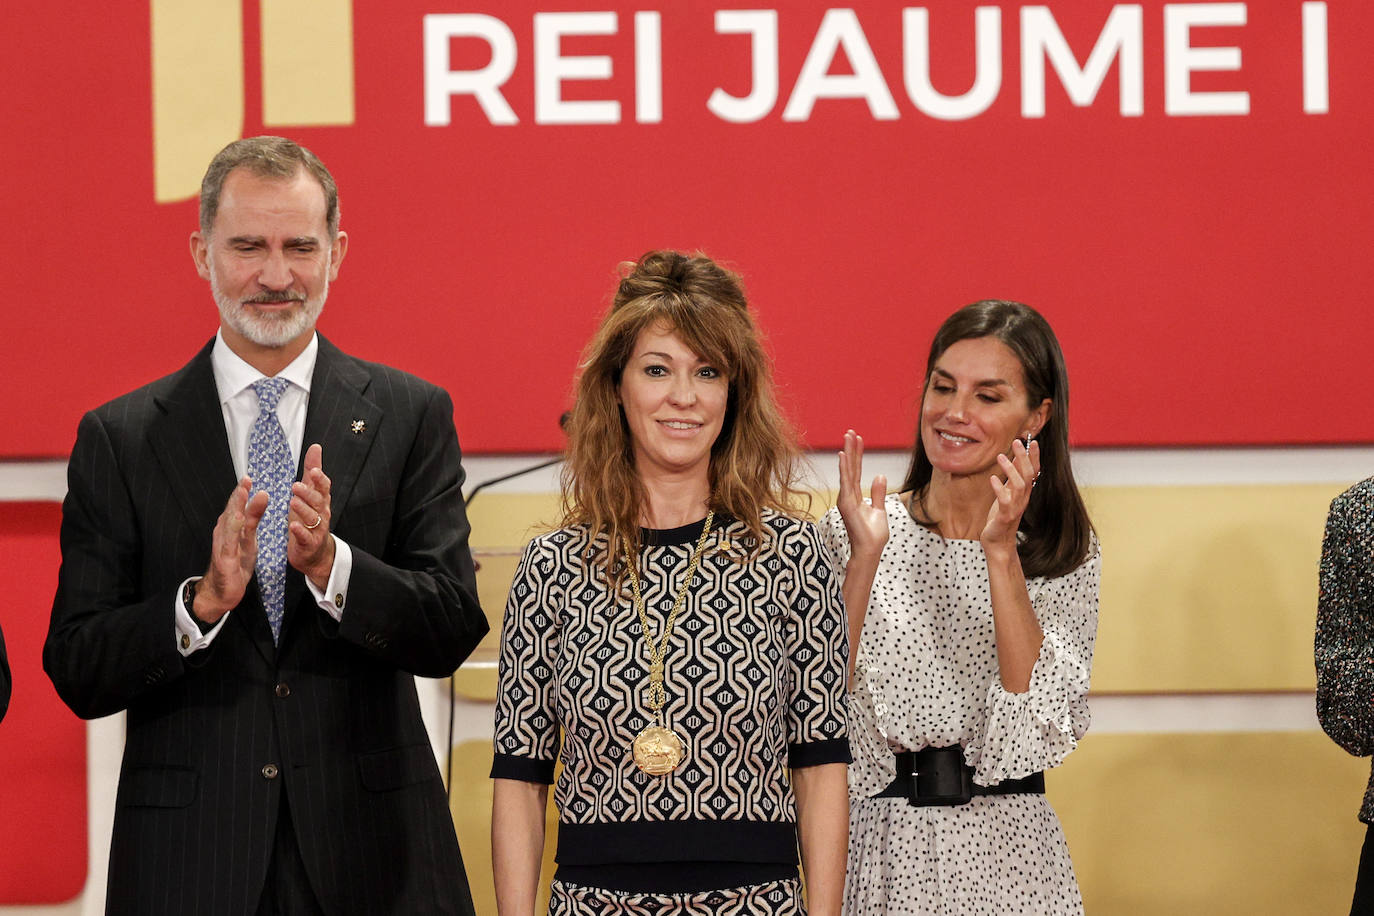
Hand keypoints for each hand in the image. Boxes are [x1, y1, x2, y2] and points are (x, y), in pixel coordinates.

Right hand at [197, 478, 269, 623]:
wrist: (221, 592)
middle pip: (231, 510)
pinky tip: (238, 519)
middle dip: (238, 494)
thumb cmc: (235, 565)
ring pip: (230, 523)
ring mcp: (223, 545)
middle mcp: (223, 533)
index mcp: (230, 528)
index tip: (248, 477)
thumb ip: (253, 520)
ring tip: (243, 493)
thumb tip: (259, 499)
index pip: (236, 506)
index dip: (241, 491)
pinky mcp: (225, 559)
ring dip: (236, 507)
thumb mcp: (249, 540)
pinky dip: (234, 530)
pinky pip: (230, 542)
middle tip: (246, 479)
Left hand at [288, 443, 334, 588]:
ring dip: (303, 509)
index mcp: (321, 499)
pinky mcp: (309, 542)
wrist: (314, 551)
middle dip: (308, 493)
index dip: (319, 479)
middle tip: (296, 486)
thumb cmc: (310, 519)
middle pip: (318, 501)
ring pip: (312, 518)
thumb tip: (315, 447)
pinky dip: (300, 531)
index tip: (313, 470)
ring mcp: (317, 528)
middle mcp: (322, 513)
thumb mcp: (310, 492)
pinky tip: (292, 526)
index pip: (324, 487)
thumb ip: (312, 470)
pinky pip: (306, 536)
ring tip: (293, 502)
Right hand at [836, 429, 887, 561]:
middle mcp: (848, 495)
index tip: (858, 439)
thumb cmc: (873, 535)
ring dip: (848, 453)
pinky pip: (846, 482)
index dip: (857, 454)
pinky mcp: (846, 504)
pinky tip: (844, 455)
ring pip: (847, 471)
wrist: (870, 551)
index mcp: (855, 496)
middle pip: (850, 468)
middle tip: (850, 431)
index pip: (856, 471)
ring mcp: (846, 499)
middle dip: (851, 449)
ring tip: (848, 437)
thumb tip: (879, 475)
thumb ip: (877, 493)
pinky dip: (845, 468)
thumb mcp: (879, 509)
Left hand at [982, 437, 1039, 549]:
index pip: (1034, 472)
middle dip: (1024, 457)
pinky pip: (1005, 500)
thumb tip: (1014, 461)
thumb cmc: (1000, 518)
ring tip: (1000, 456)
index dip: (1034, 457)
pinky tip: (992, 478)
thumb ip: (1011, 480)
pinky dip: (999, 488)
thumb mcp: (1007, 495)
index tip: (1032, 441)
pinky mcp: (1005, 516)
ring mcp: (1015, 508)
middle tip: (1017, 441)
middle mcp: (1023, 499)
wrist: (998, 543)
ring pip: (1019, 485)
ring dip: (1010, 469)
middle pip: (1028, 475)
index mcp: (1024, 493)